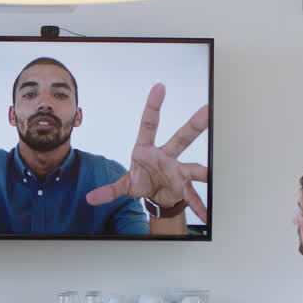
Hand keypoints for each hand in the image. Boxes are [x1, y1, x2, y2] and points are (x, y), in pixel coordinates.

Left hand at [85, 84, 209, 221]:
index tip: (159, 87)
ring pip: (193, 167)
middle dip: (194, 126)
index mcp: (147, 150)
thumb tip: (90, 197)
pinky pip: (192, 197)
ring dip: (204, 172)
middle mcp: (166, 157)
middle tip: (206, 112)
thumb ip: (109, 190)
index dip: (153, 106)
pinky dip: (199, 207)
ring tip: (212, 175)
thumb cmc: (141, 181)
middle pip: (181, 138)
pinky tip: (206, 215)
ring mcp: (177, 171)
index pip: (149, 125)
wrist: (155, 196)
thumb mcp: (124, 185)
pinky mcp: (184, 187)